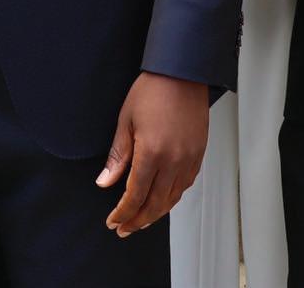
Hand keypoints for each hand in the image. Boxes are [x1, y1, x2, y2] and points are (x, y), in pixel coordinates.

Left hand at [97, 72, 208, 236]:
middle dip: (137, 220)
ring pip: (172, 198)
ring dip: (155, 213)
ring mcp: (189, 159)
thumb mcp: (125, 121)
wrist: (182, 73)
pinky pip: (185, 185)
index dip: (123, 212)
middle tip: (124, 229)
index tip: (113, 222)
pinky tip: (161, 200)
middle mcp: (174, 161)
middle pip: (155, 203)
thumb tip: (104, 182)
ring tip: (140, 220)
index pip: (135, 194)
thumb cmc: (152, 91)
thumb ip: (117, 156)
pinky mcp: (198, 155)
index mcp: (151, 152)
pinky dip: (172, 198)